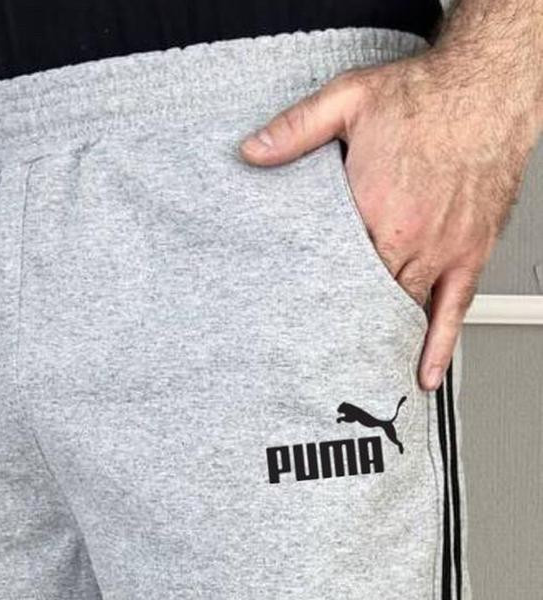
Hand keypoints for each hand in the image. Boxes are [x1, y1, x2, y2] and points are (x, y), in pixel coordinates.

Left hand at [240, 52, 537, 390]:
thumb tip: (252, 151)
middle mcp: (409, 239)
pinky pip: (454, 311)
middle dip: (340, 324)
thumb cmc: (426, 95)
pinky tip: (425, 372)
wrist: (489, 86)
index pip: (331, 270)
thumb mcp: (348, 99)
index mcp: (374, 210)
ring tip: (354, 370)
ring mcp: (443, 251)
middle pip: (365, 298)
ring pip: (404, 310)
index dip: (309, 296)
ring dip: (380, 338)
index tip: (287, 319)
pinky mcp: (471, 255)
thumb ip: (296, 129)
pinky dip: (438, 346)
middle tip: (313, 356)